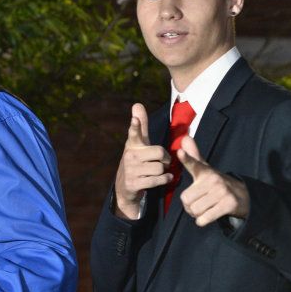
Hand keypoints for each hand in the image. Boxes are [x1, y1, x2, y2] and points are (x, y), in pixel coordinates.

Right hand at [114, 103, 170, 218]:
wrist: (125, 187)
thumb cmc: (136, 160)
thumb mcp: (138, 144)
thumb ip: (140, 126)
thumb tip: (137, 104)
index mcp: (132, 145)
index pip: (134, 133)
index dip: (135, 126)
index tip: (135, 120)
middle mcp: (130, 156)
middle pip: (159, 152)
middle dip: (165, 158)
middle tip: (162, 161)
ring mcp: (131, 170)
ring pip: (160, 167)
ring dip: (164, 171)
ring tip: (159, 172)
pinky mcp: (134, 183)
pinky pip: (157, 179)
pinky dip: (164, 179)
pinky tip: (164, 178)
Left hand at [177, 136, 249, 225]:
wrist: (243, 196)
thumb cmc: (217, 183)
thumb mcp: (206, 169)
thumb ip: (194, 156)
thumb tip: (185, 137)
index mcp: (205, 172)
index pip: (194, 164)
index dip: (186, 158)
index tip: (180, 152)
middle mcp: (213, 179)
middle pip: (186, 199)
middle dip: (189, 206)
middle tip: (198, 203)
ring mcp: (222, 192)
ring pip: (194, 210)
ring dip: (196, 214)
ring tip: (204, 209)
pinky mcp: (228, 204)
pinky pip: (204, 218)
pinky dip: (202, 221)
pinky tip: (208, 217)